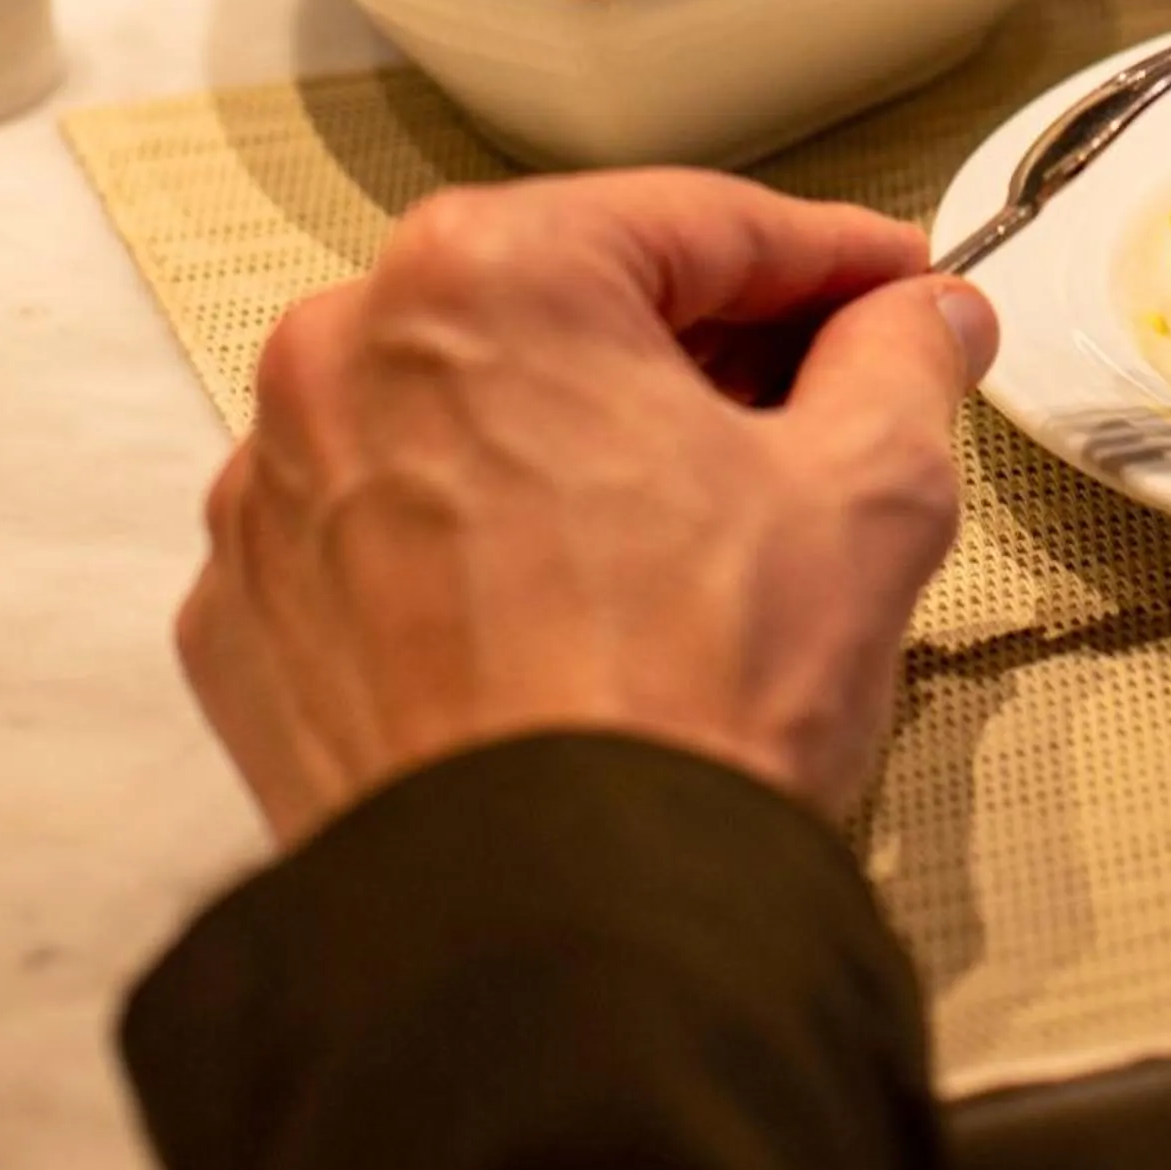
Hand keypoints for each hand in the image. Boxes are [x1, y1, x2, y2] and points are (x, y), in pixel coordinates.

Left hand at [180, 170, 996, 846]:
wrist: (555, 946)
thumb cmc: (680, 712)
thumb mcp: (867, 493)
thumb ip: (904, 361)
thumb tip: (922, 321)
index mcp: (487, 278)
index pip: (704, 222)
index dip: (833, 257)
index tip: (897, 288)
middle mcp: (344, 355)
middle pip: (575, 304)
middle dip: (711, 345)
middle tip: (830, 395)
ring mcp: (278, 492)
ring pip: (476, 410)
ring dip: (590, 436)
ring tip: (710, 519)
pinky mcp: (248, 617)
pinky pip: (396, 525)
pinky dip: (487, 538)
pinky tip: (587, 605)